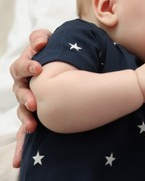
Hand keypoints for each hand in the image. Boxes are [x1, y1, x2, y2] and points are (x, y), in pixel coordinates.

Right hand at [9, 29, 50, 166]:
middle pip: (19, 90)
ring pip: (23, 111)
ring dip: (26, 118)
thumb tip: (40, 42)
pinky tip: (19, 162)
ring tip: (33, 126)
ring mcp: (30, 101)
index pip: (22, 66)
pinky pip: (25, 132)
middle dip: (26, 94)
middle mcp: (25, 86)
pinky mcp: (36, 115)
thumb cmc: (56, 55)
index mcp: (27, 68)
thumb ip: (41, 39)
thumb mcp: (49, 44)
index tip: (39, 64)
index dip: (28, 65)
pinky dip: (23, 145)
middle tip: (34, 100)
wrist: (67, 70)